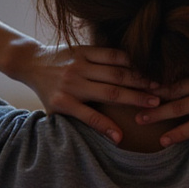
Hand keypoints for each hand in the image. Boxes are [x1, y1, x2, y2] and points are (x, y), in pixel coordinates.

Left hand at [10, 43, 158, 142]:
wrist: (32, 62)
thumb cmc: (49, 93)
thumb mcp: (56, 112)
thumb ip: (78, 121)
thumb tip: (106, 138)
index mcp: (64, 102)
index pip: (88, 117)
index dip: (106, 128)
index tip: (122, 138)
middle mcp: (72, 83)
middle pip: (110, 92)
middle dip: (135, 98)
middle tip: (157, 103)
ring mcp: (79, 65)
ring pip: (114, 72)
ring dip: (138, 79)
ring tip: (157, 85)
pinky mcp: (83, 50)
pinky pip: (110, 54)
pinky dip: (129, 61)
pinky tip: (144, 66)